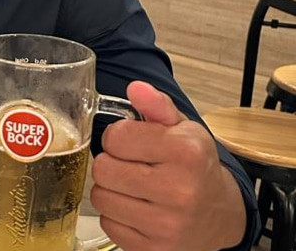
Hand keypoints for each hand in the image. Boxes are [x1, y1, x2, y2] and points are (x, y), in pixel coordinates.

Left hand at [90, 81, 246, 250]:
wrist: (221, 212)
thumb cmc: (195, 164)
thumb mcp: (182, 127)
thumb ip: (156, 105)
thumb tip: (135, 88)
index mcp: (186, 153)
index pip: (116, 137)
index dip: (117, 136)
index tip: (130, 140)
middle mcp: (179, 190)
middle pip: (103, 168)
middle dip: (110, 162)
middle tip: (128, 163)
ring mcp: (167, 225)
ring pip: (101, 197)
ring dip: (110, 188)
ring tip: (130, 184)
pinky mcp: (156, 249)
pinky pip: (109, 225)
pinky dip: (115, 215)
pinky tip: (134, 206)